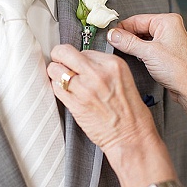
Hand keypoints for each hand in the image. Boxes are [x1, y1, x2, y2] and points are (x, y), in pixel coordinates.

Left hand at [47, 44, 164, 165]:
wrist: (131, 136)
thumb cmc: (129, 112)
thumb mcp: (122, 79)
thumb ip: (102, 67)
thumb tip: (81, 62)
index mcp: (113, 64)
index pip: (83, 50)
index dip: (77, 58)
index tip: (76, 64)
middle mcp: (98, 73)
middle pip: (64, 52)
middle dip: (58, 56)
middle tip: (59, 63)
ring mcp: (85, 88)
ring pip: (55, 70)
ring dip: (56, 74)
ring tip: (63, 81)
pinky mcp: (75, 103)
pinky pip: (56, 88)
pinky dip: (57, 89)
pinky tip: (66, 93)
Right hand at [107, 13, 186, 103]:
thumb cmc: (179, 70)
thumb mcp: (148, 53)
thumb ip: (128, 42)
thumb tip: (113, 35)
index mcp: (167, 21)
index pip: (136, 19)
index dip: (122, 28)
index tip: (110, 36)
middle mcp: (169, 28)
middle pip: (139, 28)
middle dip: (126, 37)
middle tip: (113, 45)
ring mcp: (168, 40)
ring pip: (142, 38)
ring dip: (132, 45)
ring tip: (122, 52)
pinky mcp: (166, 52)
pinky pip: (148, 47)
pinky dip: (139, 51)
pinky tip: (134, 57)